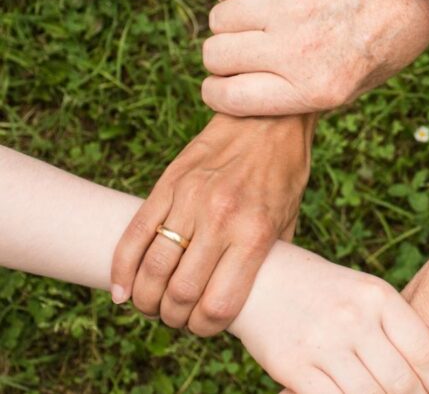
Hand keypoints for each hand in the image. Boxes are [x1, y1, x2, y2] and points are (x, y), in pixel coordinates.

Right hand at [111, 114, 313, 335]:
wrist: (267, 119)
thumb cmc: (283, 174)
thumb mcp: (288, 221)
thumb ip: (268, 260)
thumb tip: (249, 297)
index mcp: (254, 234)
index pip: (218, 304)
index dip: (205, 328)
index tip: (204, 328)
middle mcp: (220, 220)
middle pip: (180, 293)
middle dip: (174, 318)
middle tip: (176, 318)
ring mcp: (189, 200)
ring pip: (152, 268)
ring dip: (146, 299)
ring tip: (151, 305)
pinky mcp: (167, 184)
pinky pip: (134, 234)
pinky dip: (121, 268)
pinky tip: (122, 289)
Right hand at [200, 0, 428, 115]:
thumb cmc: (384, 43)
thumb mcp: (352, 88)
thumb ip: (298, 95)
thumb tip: (245, 93)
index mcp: (316, 89)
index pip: (228, 97)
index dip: (217, 94)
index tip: (222, 87)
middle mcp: (299, 49)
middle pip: (216, 56)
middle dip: (222, 60)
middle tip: (243, 54)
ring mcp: (291, 4)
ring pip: (219, 19)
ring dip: (230, 25)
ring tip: (255, 25)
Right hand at [230, 242, 428, 393]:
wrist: (260, 279)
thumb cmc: (322, 290)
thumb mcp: (363, 292)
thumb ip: (393, 326)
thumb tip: (428, 374)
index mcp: (377, 296)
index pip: (424, 350)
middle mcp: (353, 318)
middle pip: (401, 381)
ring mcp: (323, 343)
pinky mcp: (293, 366)